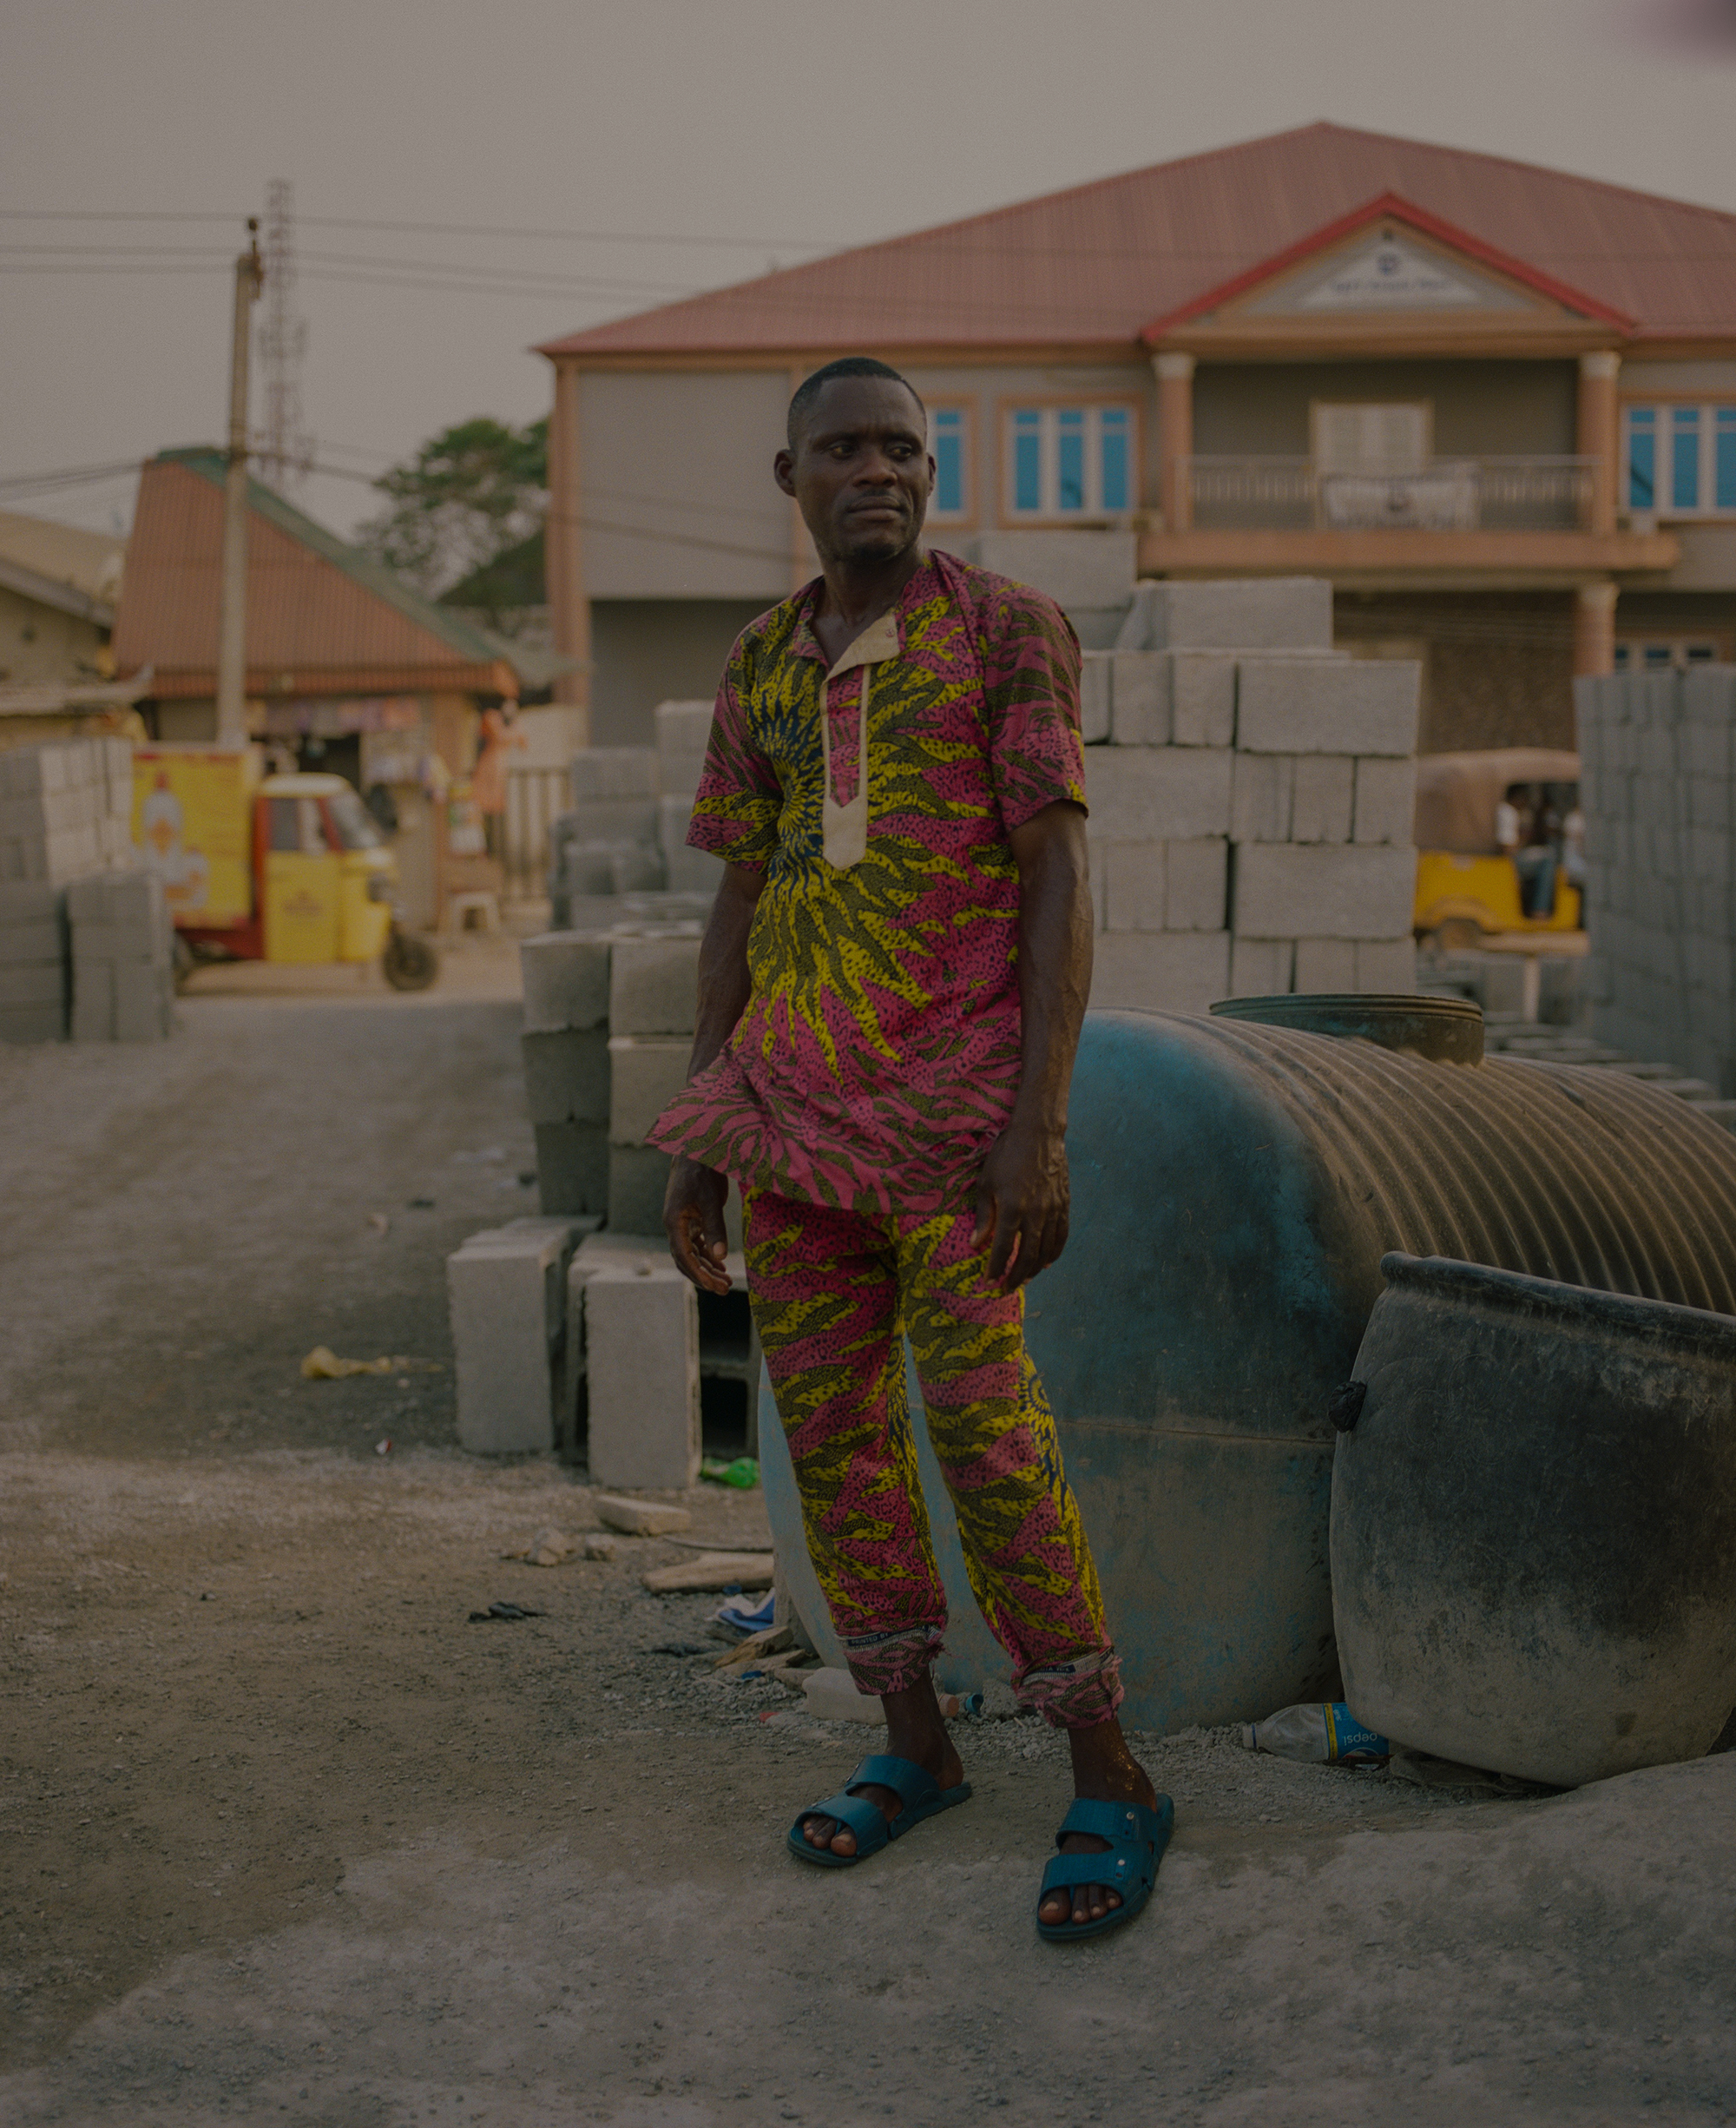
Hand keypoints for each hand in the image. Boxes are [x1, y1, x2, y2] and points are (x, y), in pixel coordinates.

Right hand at [664, 1157, 731, 1292]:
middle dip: (703, 1276)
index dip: (697, 1273)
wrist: (697, 1151)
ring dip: (707, 1268)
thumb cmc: (702, 1172)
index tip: (712, 1286)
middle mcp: (675, 1226)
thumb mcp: (711, 1200)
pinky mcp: (691, 1219)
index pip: (683, 1255)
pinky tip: (720, 1265)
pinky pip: (698, 1244)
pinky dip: (708, 1255)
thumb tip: (719, 1256)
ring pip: (692, 1253)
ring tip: (726, 1282)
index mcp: (674, 1222)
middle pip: (686, 1259)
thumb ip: (715, 1227)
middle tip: (724, 1289)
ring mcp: (682, 1223)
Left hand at [972, 1121, 1069, 1291]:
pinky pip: (1061, 1236)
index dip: (996, 1267)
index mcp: (1012, 1208)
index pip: (1002, 1248)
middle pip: (1026, 1256)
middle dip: (1015, 1276)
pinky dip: (1053, 1253)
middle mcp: (1035, 1213)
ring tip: (1022, 1279)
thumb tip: (975, 1244)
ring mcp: (1053, 1210)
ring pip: (1045, 1250)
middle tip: (1005, 1289)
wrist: (1038, 1134)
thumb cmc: (1006, 1155)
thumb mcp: (986, 1183)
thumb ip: (983, 1216)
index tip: (989, 1281)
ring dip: (1033, 1269)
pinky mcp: (1064, 1205)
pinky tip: (1045, 1262)